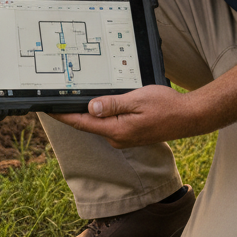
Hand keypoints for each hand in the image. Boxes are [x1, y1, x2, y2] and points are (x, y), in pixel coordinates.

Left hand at [51, 84, 192, 147]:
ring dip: (87, 112)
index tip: (47, 109)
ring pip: (99, 123)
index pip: (81, 123)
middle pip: (87, 124)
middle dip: (72, 112)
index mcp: (116, 130)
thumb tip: (90, 108)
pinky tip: (98, 104)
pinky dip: (101, 114)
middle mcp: (117, 138)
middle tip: (56, 98)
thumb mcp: (137, 99)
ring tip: (73, 98)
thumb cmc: (166, 106)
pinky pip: (110, 124)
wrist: (189, 117)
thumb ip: (112, 104)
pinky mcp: (130, 134)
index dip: (62, 116)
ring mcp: (124, 138)